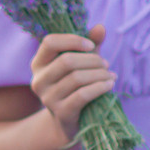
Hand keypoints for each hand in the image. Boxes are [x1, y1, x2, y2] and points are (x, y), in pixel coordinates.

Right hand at [30, 24, 115, 146]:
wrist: (70, 122)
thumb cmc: (76, 86)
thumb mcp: (82, 63)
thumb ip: (90, 45)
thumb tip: (100, 27)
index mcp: (39, 63)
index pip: (49, 42)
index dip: (72, 40)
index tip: (90, 45)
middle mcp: (38, 80)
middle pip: (67, 61)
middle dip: (92, 60)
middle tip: (106, 64)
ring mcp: (48, 98)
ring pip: (77, 78)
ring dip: (100, 74)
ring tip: (111, 76)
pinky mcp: (61, 112)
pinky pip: (82, 95)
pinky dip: (100, 87)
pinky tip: (110, 85)